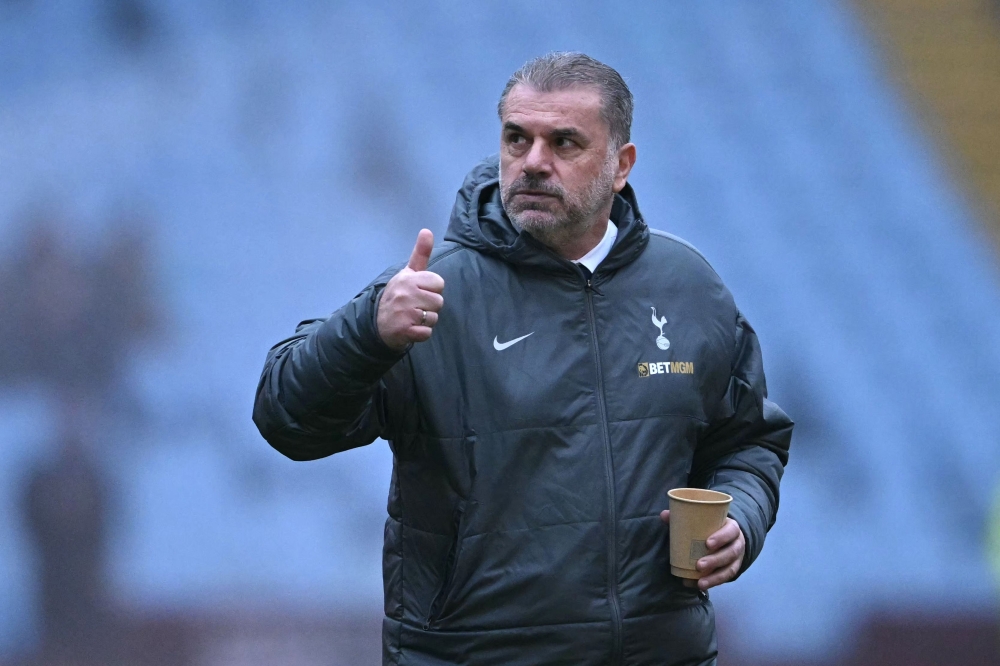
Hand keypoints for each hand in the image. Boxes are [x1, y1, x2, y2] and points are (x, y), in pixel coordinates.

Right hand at [377, 229, 444, 350]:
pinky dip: (421, 334)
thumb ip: (420, 253)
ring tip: (413, 317)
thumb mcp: (408, 273)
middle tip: (416, 306)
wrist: (378, 323)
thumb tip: (427, 231)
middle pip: (439, 301)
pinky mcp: (404, 330)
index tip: (420, 291)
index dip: (432, 289)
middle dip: (430, 306)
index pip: (438, 283)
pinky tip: (411, 328)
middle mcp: (405, 294)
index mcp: (408, 279)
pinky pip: (427, 333)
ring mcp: (404, 313)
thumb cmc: (398, 295)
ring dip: (426, 321)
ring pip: (434, 318)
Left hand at [660, 510, 744, 590]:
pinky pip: (724, 579)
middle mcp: (737, 544)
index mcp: (732, 528)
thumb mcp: (704, 521)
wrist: (728, 538)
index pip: (731, 531)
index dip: (721, 537)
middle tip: (699, 565)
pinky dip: (711, 583)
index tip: (707, 543)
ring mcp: (736, 559)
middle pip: (730, 553)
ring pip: (729, 569)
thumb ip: (684, 517)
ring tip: (700, 583)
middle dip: (715, 560)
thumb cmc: (712, 527)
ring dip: (715, 577)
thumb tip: (664, 514)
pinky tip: (698, 586)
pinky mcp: (732, 570)